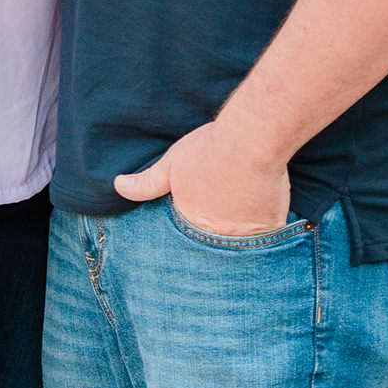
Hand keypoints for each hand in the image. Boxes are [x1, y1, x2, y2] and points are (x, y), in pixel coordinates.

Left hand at [113, 120, 291, 236]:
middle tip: (228, 216)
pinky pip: (269, 240)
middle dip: (220, 236)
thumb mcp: (172, 163)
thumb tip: (118, 186)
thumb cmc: (210, 149)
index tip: (207, 211)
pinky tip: (268, 217)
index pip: (190, 234)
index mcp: (191, 221)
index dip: (200, 221)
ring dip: (244, 237)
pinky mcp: (269, 231)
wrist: (249, 141)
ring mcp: (242, 237)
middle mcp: (214, 235)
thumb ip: (147, 182)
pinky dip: (269, 234)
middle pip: (217, 242)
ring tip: (247, 218)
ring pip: (242, 245)